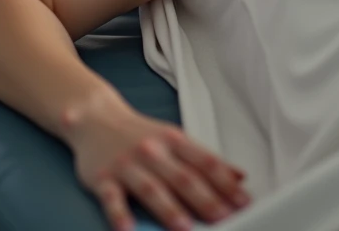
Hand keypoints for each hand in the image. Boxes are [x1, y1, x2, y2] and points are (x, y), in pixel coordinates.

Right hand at [66, 107, 249, 230]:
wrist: (95, 118)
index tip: (242, 200)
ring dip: (169, 208)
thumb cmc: (140, 134)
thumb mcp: (175, 139)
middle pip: (182, 177)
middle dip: (205, 199)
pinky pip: (112, 198)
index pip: (205, 161)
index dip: (225, 181)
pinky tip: (129, 230)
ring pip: (151, 188)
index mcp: (173, 141)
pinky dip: (120, 215)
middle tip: (224, 217)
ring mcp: (127, 164)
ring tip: (185, 227)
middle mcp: (153, 151)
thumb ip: (204, 159)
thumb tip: (240, 176)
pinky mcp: (103, 178)